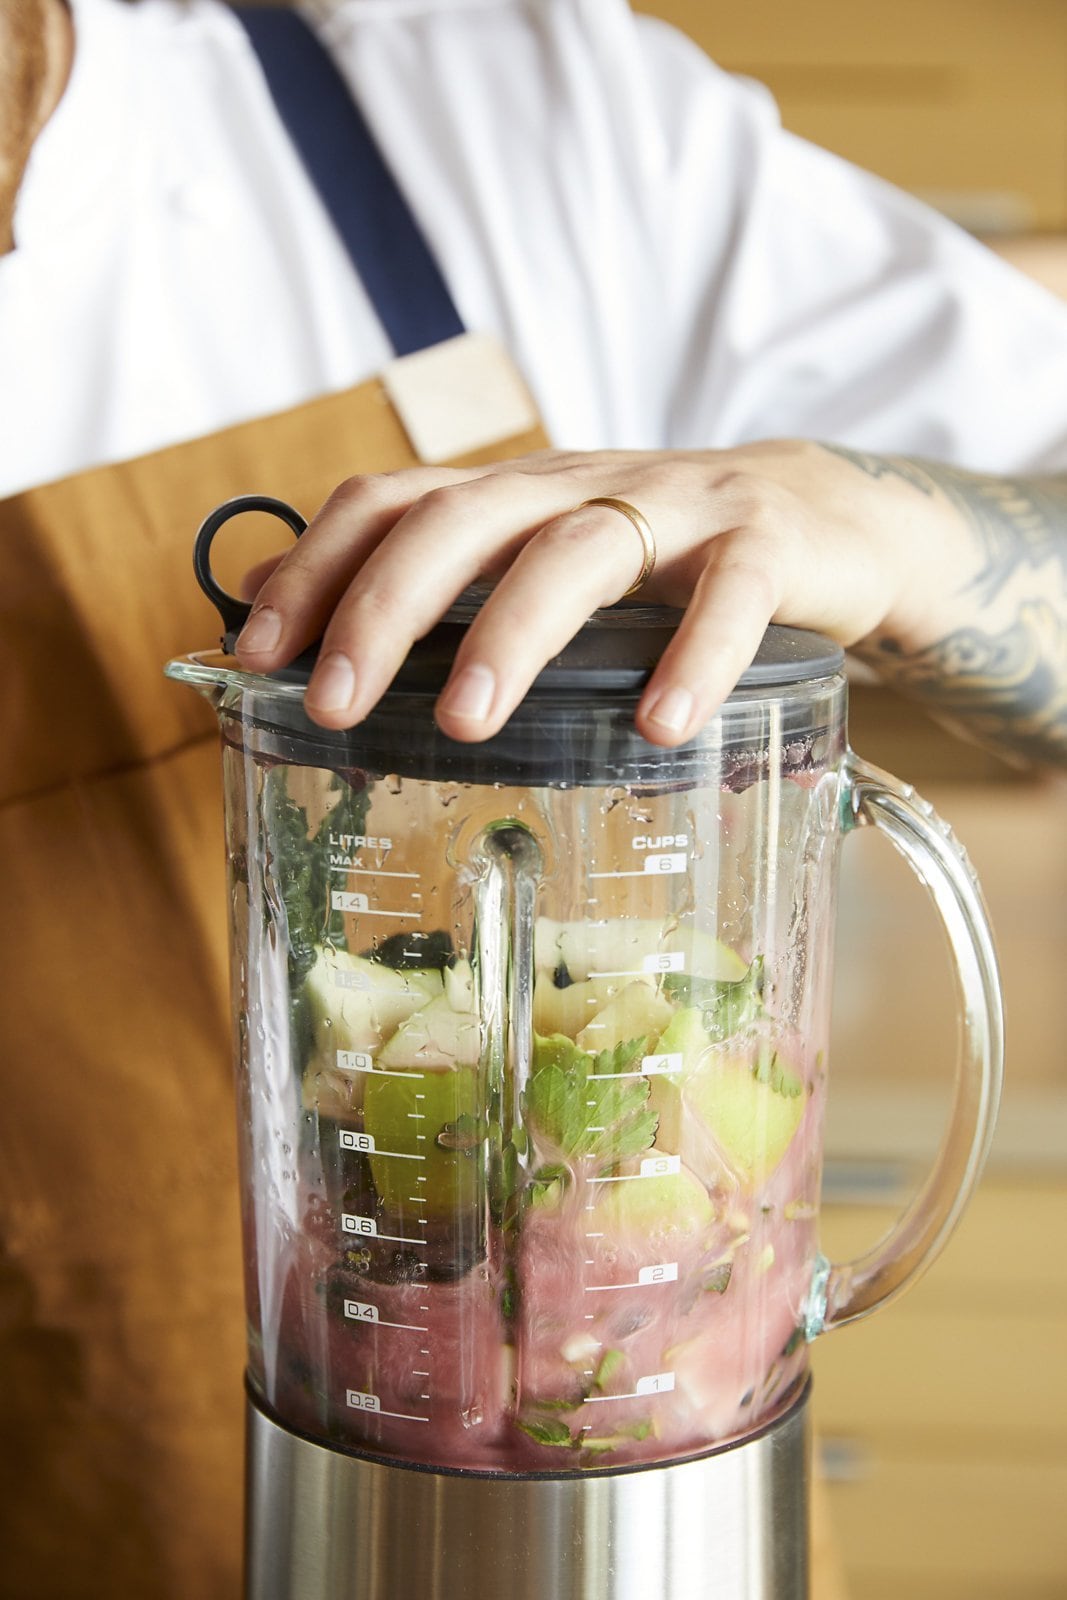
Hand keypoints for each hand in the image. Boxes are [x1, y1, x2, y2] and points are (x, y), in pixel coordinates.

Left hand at [234, 441, 966, 745]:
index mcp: (516, 495)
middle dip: (384, 610)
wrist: (825, 516)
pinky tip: (659, 728)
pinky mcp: (765, 542)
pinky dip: (694, 656)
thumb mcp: (540, 557)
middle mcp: (579, 485)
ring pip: (575, 551)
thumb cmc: (660, 559)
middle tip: (334, 706)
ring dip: (509, 633)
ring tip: (463, 722)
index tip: (260, 655)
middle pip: (463, 521)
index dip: (316, 568)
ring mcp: (675, 508)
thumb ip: (430, 580)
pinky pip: (729, 593)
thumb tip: (264, 599)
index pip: (391, 502)